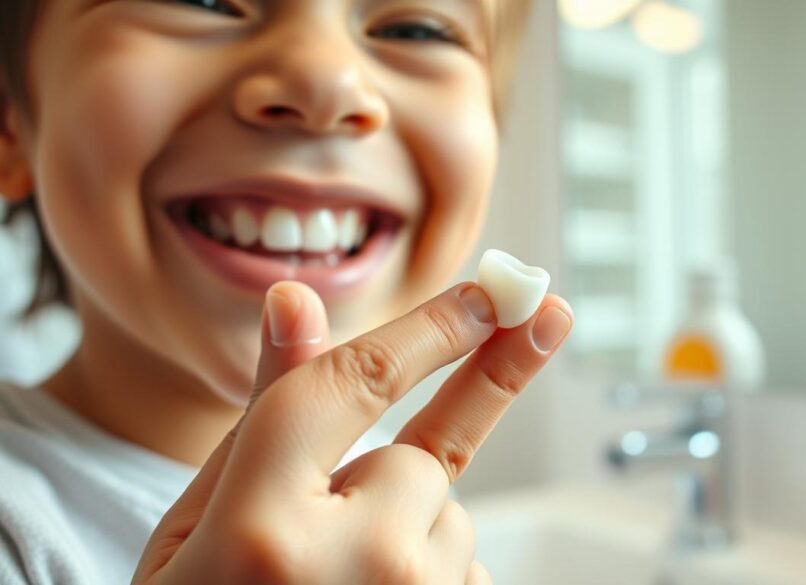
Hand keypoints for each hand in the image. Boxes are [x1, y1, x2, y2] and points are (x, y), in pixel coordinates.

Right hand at [133, 280, 572, 583]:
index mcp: (258, 525)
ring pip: (447, 518)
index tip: (501, 291)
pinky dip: (425, 570)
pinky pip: (462, 566)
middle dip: (388, 472)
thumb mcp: (197, 522)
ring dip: (404, 532)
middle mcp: (352, 566)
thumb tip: (297, 299)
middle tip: (551, 314)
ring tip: (329, 583)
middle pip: (419, 460)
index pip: (358, 385)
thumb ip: (264, 412)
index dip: (435, 327)